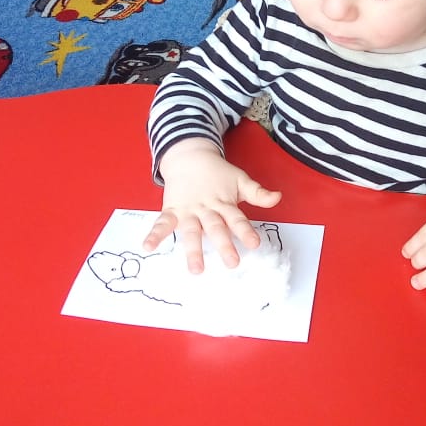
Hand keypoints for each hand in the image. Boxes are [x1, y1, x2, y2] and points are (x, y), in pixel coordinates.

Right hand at [144, 139, 281, 273]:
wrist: (190, 156)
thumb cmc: (217, 173)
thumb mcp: (240, 180)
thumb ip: (257, 193)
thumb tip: (278, 197)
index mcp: (224, 203)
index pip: (237, 219)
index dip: (245, 230)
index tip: (255, 244)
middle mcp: (207, 209)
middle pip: (216, 228)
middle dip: (223, 245)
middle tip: (232, 262)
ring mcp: (188, 210)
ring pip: (191, 231)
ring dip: (193, 249)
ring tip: (195, 269)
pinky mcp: (172, 210)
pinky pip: (162, 223)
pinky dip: (154, 234)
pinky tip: (147, 247)